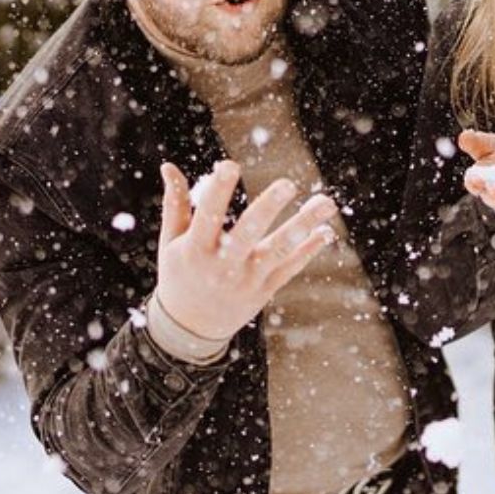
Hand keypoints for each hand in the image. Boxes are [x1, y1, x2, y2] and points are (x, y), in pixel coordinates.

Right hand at [155, 160, 337, 339]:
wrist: (191, 327)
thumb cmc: (180, 273)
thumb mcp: (171, 242)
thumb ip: (175, 204)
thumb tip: (167, 165)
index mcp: (196, 249)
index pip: (207, 216)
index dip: (217, 191)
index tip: (228, 165)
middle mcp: (223, 265)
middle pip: (248, 233)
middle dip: (267, 208)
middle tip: (287, 184)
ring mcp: (247, 279)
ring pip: (278, 250)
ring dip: (303, 225)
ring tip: (326, 202)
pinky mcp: (264, 290)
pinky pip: (290, 268)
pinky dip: (309, 250)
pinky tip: (326, 231)